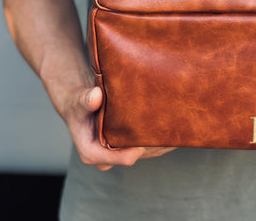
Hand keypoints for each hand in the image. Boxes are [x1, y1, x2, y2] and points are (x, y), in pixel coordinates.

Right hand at [61, 85, 175, 170]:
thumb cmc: (78, 104)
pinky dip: (160, 139)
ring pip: (145, 153)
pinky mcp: (126, 147)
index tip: (150, 134)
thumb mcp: (78, 101)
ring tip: (176, 126)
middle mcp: (106, 158)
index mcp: (92, 154)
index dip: (138, 149)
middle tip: (171, 127)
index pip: (122, 158)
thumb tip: (96, 96)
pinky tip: (174, 129)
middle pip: (137, 155)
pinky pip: (147, 148)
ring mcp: (118, 154)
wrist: (81, 105)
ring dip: (160, 142)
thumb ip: (86, 100)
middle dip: (154, 143)